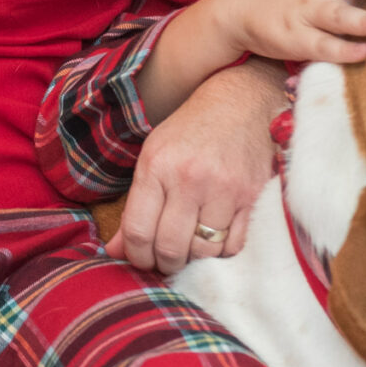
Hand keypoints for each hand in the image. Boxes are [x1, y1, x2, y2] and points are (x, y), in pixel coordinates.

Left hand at [111, 58, 284, 273]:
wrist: (242, 102)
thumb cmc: (191, 130)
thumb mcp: (153, 157)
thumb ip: (134, 206)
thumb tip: (114, 250)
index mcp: (157, 167)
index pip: (138, 230)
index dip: (136, 256)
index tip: (140, 259)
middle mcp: (189, 179)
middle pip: (170, 247)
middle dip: (163, 264)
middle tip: (164, 262)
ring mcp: (224, 190)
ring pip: (203, 251)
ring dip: (193, 260)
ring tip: (189, 250)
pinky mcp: (251, 197)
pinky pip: (234, 245)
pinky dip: (221, 252)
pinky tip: (214, 241)